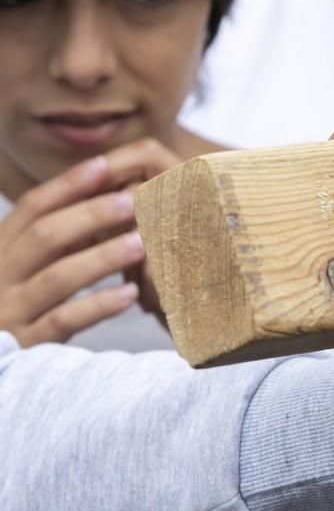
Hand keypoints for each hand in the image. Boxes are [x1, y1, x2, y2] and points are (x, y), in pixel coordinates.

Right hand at [0, 138, 180, 346]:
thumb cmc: (19, 307)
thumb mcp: (27, 267)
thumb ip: (56, 239)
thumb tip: (107, 195)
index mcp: (0, 251)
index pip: (31, 209)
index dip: (66, 185)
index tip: (104, 165)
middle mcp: (0, 276)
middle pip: (45, 236)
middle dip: (91, 216)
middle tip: (135, 201)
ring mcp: (11, 311)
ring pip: (57, 278)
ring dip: (102, 257)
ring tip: (142, 243)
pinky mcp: (28, 344)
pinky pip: (64, 321)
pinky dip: (98, 306)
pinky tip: (129, 294)